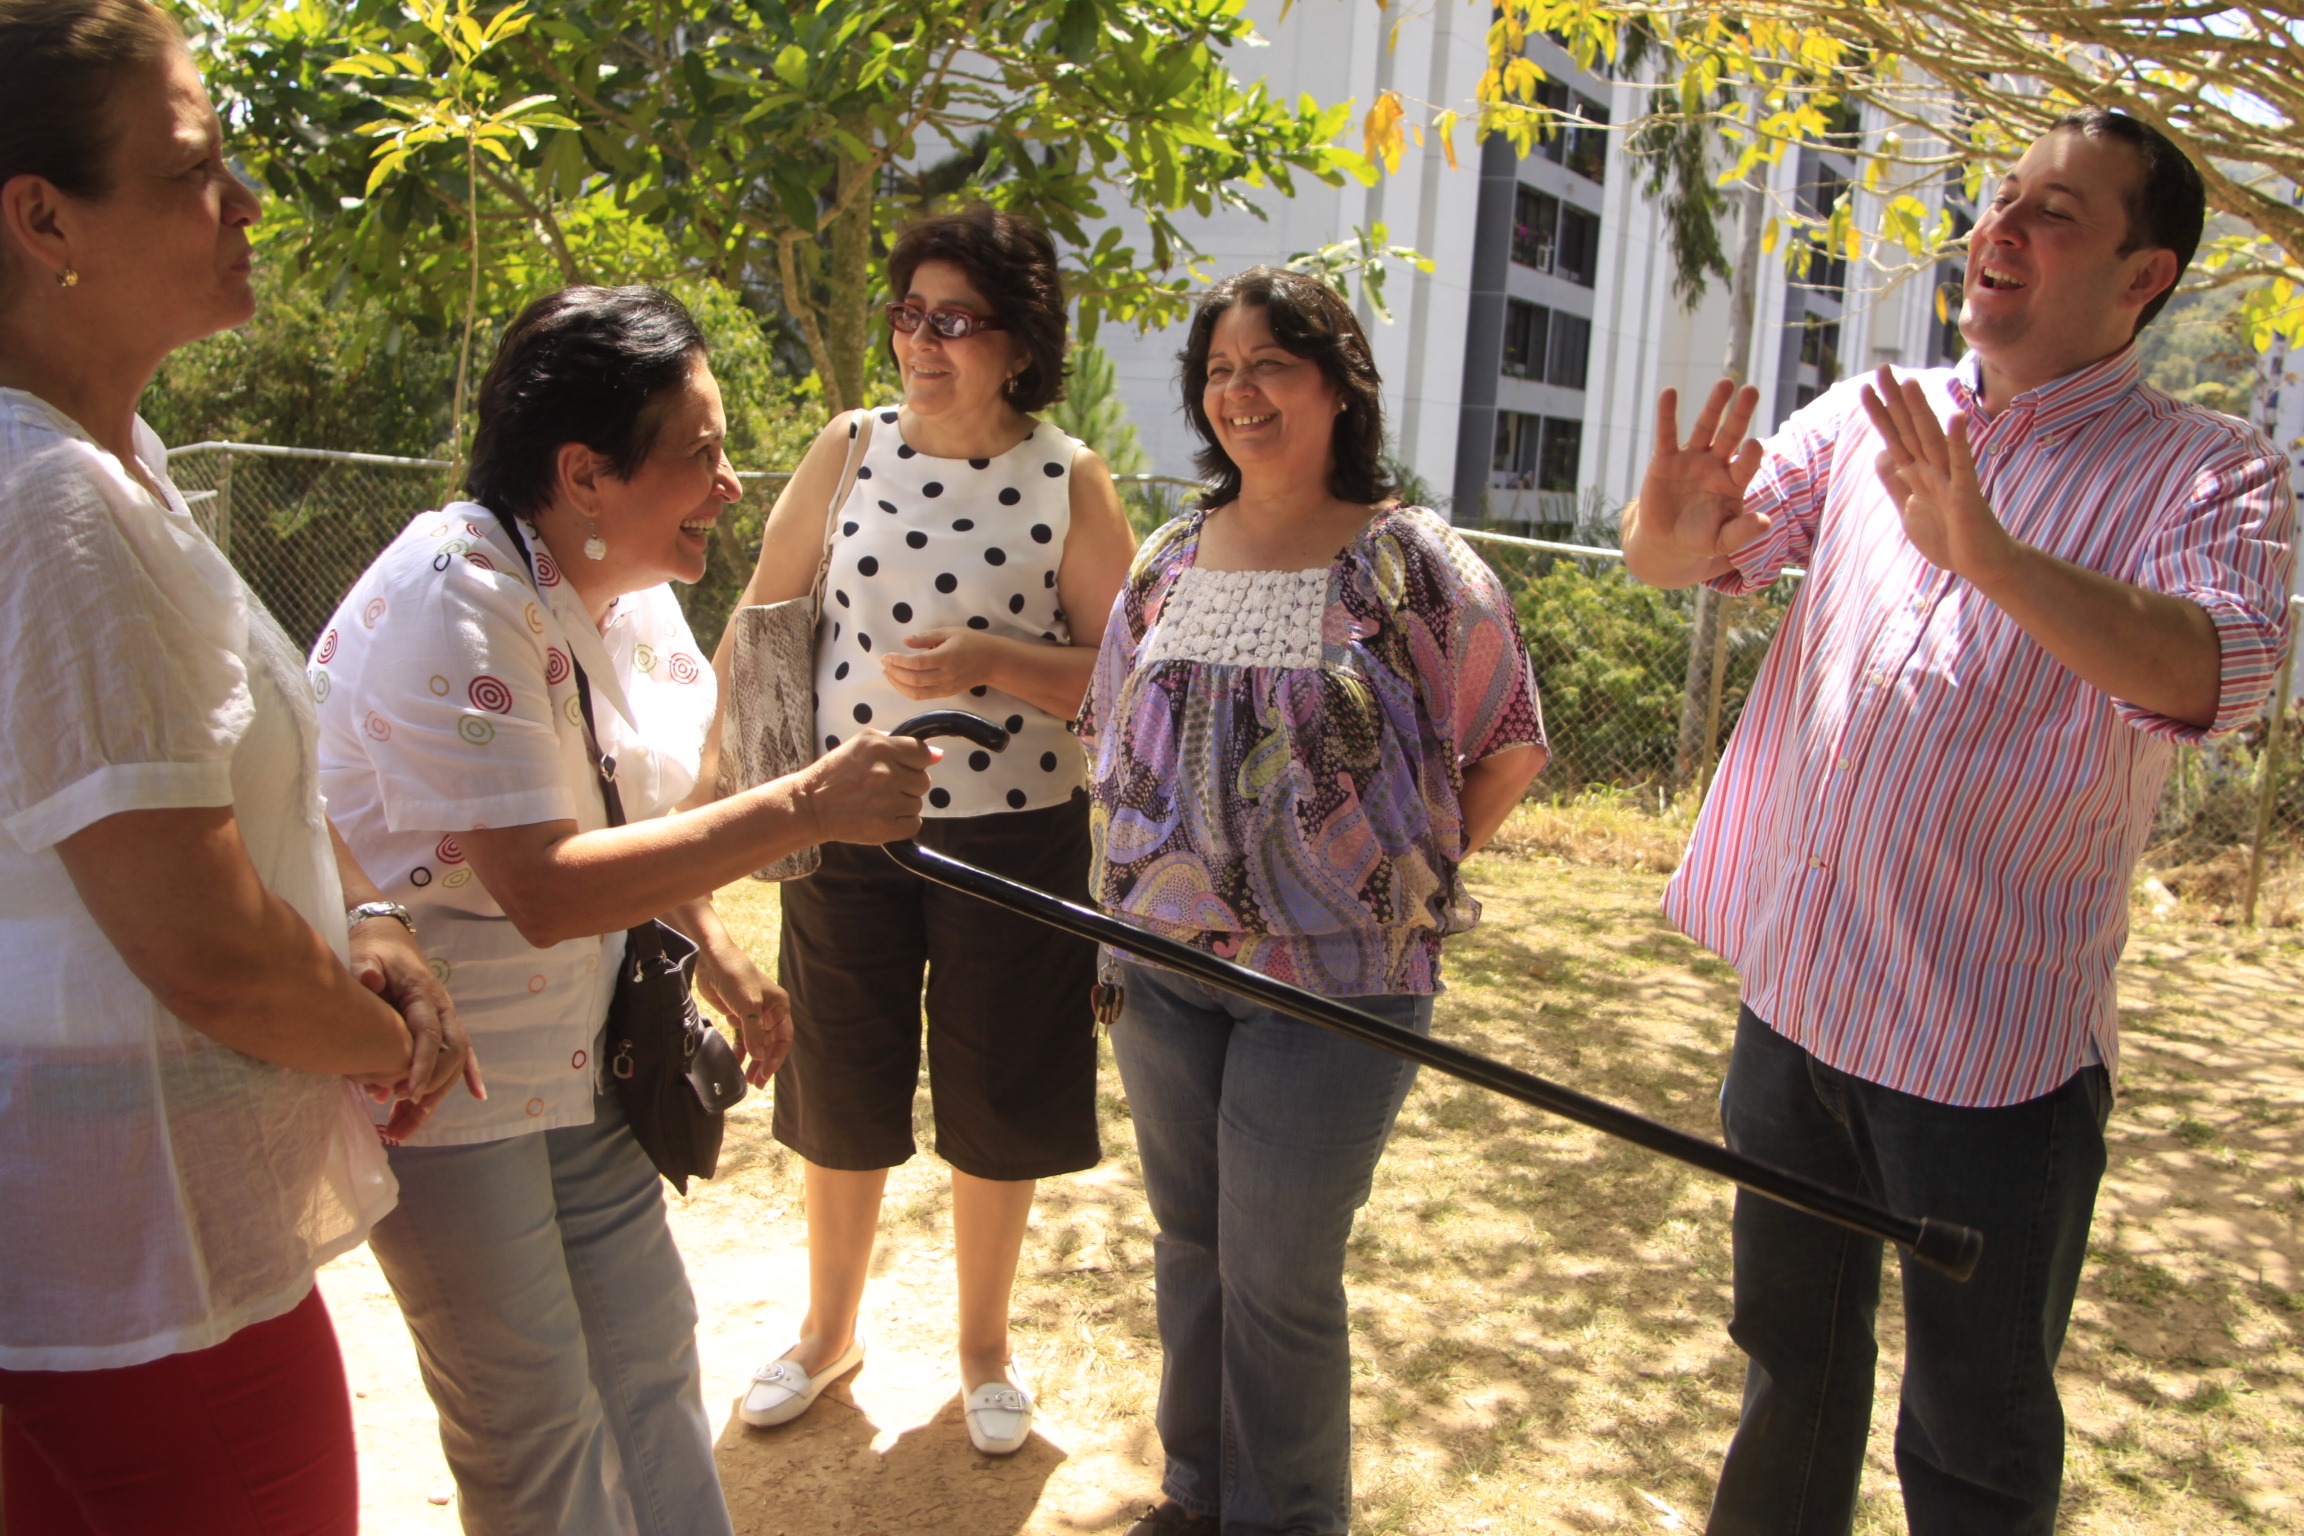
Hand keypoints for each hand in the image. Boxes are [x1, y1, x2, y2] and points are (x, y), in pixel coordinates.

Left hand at [349, 918, 484, 1142]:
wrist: (386, 938)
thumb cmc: (372, 950)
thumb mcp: (364, 955)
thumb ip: (365, 969)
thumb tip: (370, 981)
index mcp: (424, 996)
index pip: (430, 1035)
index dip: (421, 1065)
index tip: (404, 1094)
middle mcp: (443, 1010)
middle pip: (450, 1056)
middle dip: (429, 1090)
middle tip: (399, 1117)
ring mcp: (447, 1020)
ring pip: (453, 1064)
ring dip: (433, 1099)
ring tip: (404, 1130)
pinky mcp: (444, 1027)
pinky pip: (462, 1055)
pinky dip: (469, 1077)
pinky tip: (477, 1097)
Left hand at [692, 923, 790, 1087]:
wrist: (713, 962)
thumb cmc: (737, 978)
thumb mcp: (748, 1006)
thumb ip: (754, 1033)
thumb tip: (759, 1057)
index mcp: (779, 1007)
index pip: (783, 1038)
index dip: (776, 1057)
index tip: (765, 1073)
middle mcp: (769, 1012)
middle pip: (770, 1044)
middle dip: (764, 1063)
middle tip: (757, 1083)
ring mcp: (752, 1015)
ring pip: (756, 1043)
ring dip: (753, 1061)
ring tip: (748, 1079)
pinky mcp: (737, 1015)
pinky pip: (741, 1038)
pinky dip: (739, 1050)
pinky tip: (735, 1063)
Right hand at [789, 730, 938, 844]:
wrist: (810, 806)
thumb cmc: (836, 773)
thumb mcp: (862, 744)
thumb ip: (899, 744)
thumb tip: (937, 755)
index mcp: (879, 747)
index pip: (922, 754)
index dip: (915, 763)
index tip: (900, 768)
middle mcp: (884, 773)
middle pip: (923, 781)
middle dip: (907, 785)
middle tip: (883, 787)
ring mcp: (885, 802)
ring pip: (918, 804)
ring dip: (903, 804)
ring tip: (877, 802)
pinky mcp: (884, 828)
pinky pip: (914, 824)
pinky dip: (902, 824)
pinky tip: (882, 817)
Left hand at [880, 628, 1003, 700]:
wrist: (992, 661)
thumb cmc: (970, 642)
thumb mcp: (949, 632)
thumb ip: (926, 637)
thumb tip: (905, 641)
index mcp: (946, 657)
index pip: (916, 663)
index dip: (898, 661)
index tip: (886, 655)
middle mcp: (945, 675)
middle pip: (913, 679)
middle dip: (894, 672)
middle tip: (884, 663)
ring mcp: (946, 687)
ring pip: (916, 692)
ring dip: (898, 684)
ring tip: (888, 674)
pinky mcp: (946, 694)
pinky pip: (923, 696)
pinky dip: (908, 692)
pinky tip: (900, 683)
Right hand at [1638, 380, 1771, 562]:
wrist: (1667, 540)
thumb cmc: (1700, 538)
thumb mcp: (1722, 541)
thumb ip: (1742, 532)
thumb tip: (1766, 522)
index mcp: (1734, 481)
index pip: (1746, 464)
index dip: (1751, 455)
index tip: (1755, 445)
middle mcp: (1716, 464)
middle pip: (1732, 435)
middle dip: (1741, 414)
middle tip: (1751, 391)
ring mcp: (1691, 459)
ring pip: (1705, 427)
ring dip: (1715, 406)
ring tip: (1726, 383)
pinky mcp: (1665, 459)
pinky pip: (1666, 433)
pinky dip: (1667, 414)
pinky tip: (1669, 393)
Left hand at [1860, 366, 2020, 586]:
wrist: (1980, 564)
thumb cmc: (1948, 537)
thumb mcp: (1910, 510)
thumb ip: (1896, 483)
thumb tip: (1881, 455)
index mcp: (1918, 474)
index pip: (1894, 438)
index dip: (1880, 414)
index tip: (1863, 388)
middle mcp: (1933, 470)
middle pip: (1910, 429)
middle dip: (1895, 401)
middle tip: (1881, 368)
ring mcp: (1950, 479)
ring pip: (1932, 440)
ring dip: (1921, 412)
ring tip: (1910, 383)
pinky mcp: (1967, 494)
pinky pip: (1963, 465)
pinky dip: (1959, 442)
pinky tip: (1956, 418)